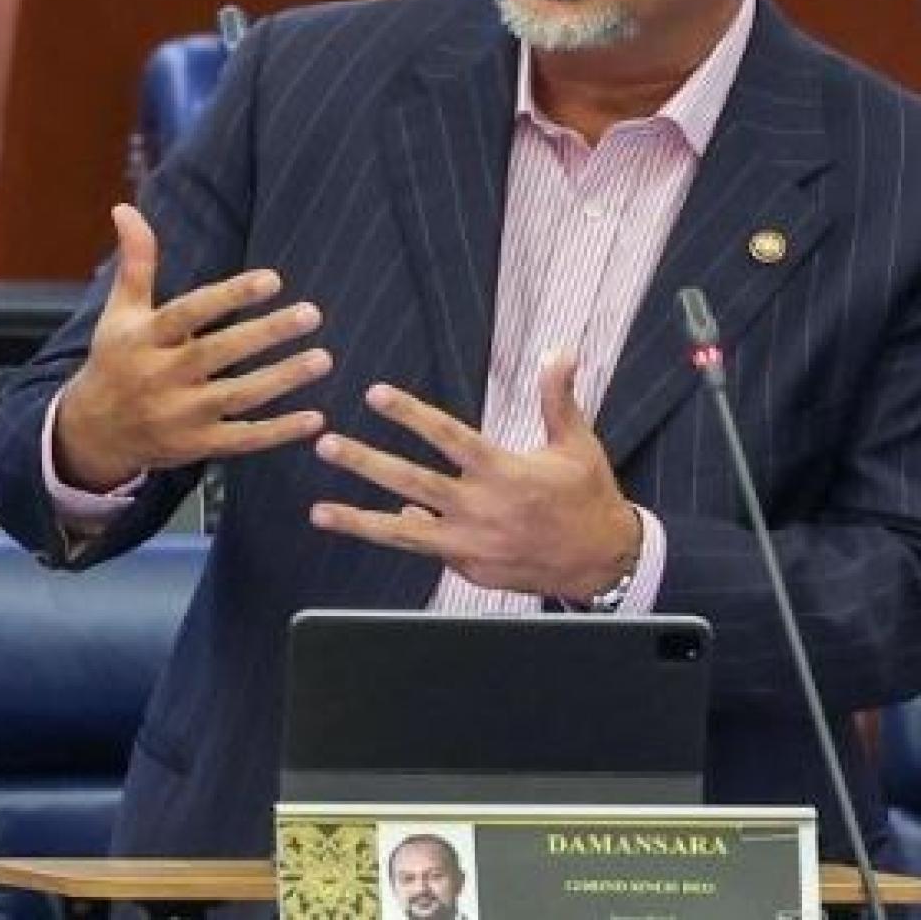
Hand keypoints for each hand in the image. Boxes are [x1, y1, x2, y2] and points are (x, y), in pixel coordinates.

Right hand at [54, 203, 333, 491]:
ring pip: (237, 397)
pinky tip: (317, 419)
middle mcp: (160, 378)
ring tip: (323, 359)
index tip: (273, 278)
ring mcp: (180, 416)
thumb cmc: (116, 360)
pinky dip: (279, 433)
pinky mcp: (197, 446)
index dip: (229, 296)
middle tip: (312, 313)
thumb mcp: (120, 312)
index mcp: (144, 339)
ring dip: (282, 380)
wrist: (93, 433)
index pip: (189, 313)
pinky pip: (242, 440)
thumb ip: (135, 262)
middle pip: (218, 353)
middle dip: (266, 335)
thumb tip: (125, 207)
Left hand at [308, 350, 639, 599]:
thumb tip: (560, 350)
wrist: (602, 561)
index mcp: (505, 471)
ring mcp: (472, 544)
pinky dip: (403, 533)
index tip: (375, 394)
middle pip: (412, 482)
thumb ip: (558, 397)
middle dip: (366, 463)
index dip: (409, 414)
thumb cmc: (588, 496)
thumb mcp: (577, 443)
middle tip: (327, 445)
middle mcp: (482, 509)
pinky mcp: (470, 570)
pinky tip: (373, 521)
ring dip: (359, 520)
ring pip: (404, 532)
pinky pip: (428, 549)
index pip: (447, 436)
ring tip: (318, 511)